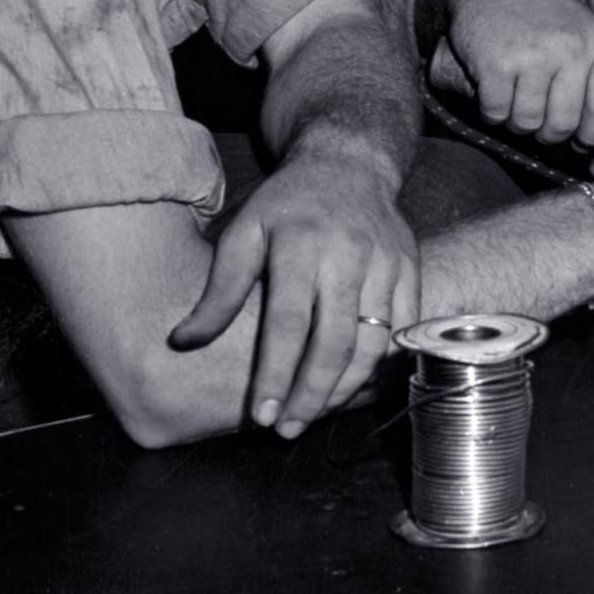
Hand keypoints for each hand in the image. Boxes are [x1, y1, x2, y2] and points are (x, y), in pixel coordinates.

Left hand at [167, 144, 418, 438]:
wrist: (349, 163)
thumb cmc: (287, 205)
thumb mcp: (243, 233)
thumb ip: (219, 291)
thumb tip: (183, 342)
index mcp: (301, 244)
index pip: (289, 324)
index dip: (275, 376)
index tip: (260, 417)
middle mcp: (349, 254)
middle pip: (336, 341)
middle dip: (312, 395)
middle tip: (288, 430)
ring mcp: (386, 261)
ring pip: (374, 342)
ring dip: (345, 388)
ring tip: (316, 413)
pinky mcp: (410, 268)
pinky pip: (402, 328)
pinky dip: (381, 364)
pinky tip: (354, 385)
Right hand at [437, 0, 593, 147]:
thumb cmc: (543, 18)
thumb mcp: (583, 36)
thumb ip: (593, 82)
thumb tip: (592, 144)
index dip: (591, 136)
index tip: (579, 141)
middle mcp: (571, 48)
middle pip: (563, 124)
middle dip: (548, 132)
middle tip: (538, 116)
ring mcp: (533, 56)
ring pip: (527, 123)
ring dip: (517, 120)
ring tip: (515, 94)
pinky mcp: (496, 63)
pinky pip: (496, 114)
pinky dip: (491, 110)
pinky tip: (494, 85)